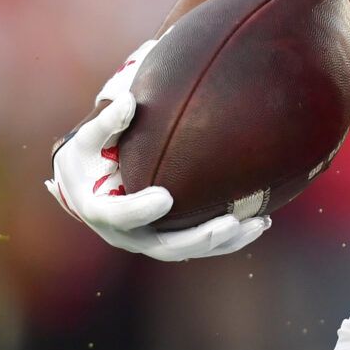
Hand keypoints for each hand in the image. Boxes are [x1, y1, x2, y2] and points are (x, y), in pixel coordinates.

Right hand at [45, 39, 270, 261]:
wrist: (88, 184)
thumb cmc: (89, 156)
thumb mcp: (89, 139)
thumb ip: (108, 122)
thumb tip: (127, 100)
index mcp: (101, 211)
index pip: (119, 216)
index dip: (140, 210)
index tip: (165, 198)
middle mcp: (127, 235)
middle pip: (164, 246)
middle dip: (199, 237)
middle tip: (230, 222)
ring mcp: (150, 241)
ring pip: (189, 250)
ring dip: (225, 240)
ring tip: (258, 224)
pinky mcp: (169, 240)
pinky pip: (201, 245)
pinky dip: (230, 237)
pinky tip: (261, 222)